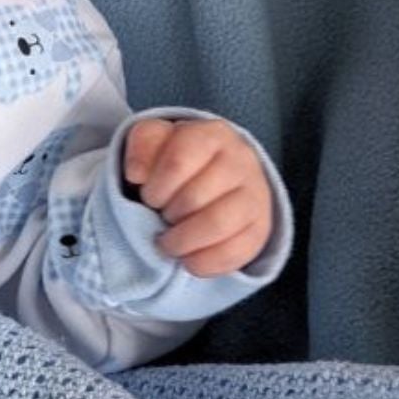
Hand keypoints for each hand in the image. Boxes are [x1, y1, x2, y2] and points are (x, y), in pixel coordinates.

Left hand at [122, 117, 272, 277]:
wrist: (220, 177)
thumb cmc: (179, 160)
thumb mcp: (156, 141)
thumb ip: (143, 144)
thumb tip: (138, 173)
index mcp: (212, 135)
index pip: (177, 162)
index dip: (155, 187)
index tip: (148, 195)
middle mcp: (241, 161)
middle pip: (193, 198)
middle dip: (166, 214)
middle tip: (161, 215)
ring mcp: (256, 196)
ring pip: (216, 225)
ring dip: (181, 242)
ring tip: (169, 242)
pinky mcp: (260, 229)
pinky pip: (233, 252)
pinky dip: (202, 263)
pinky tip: (188, 259)